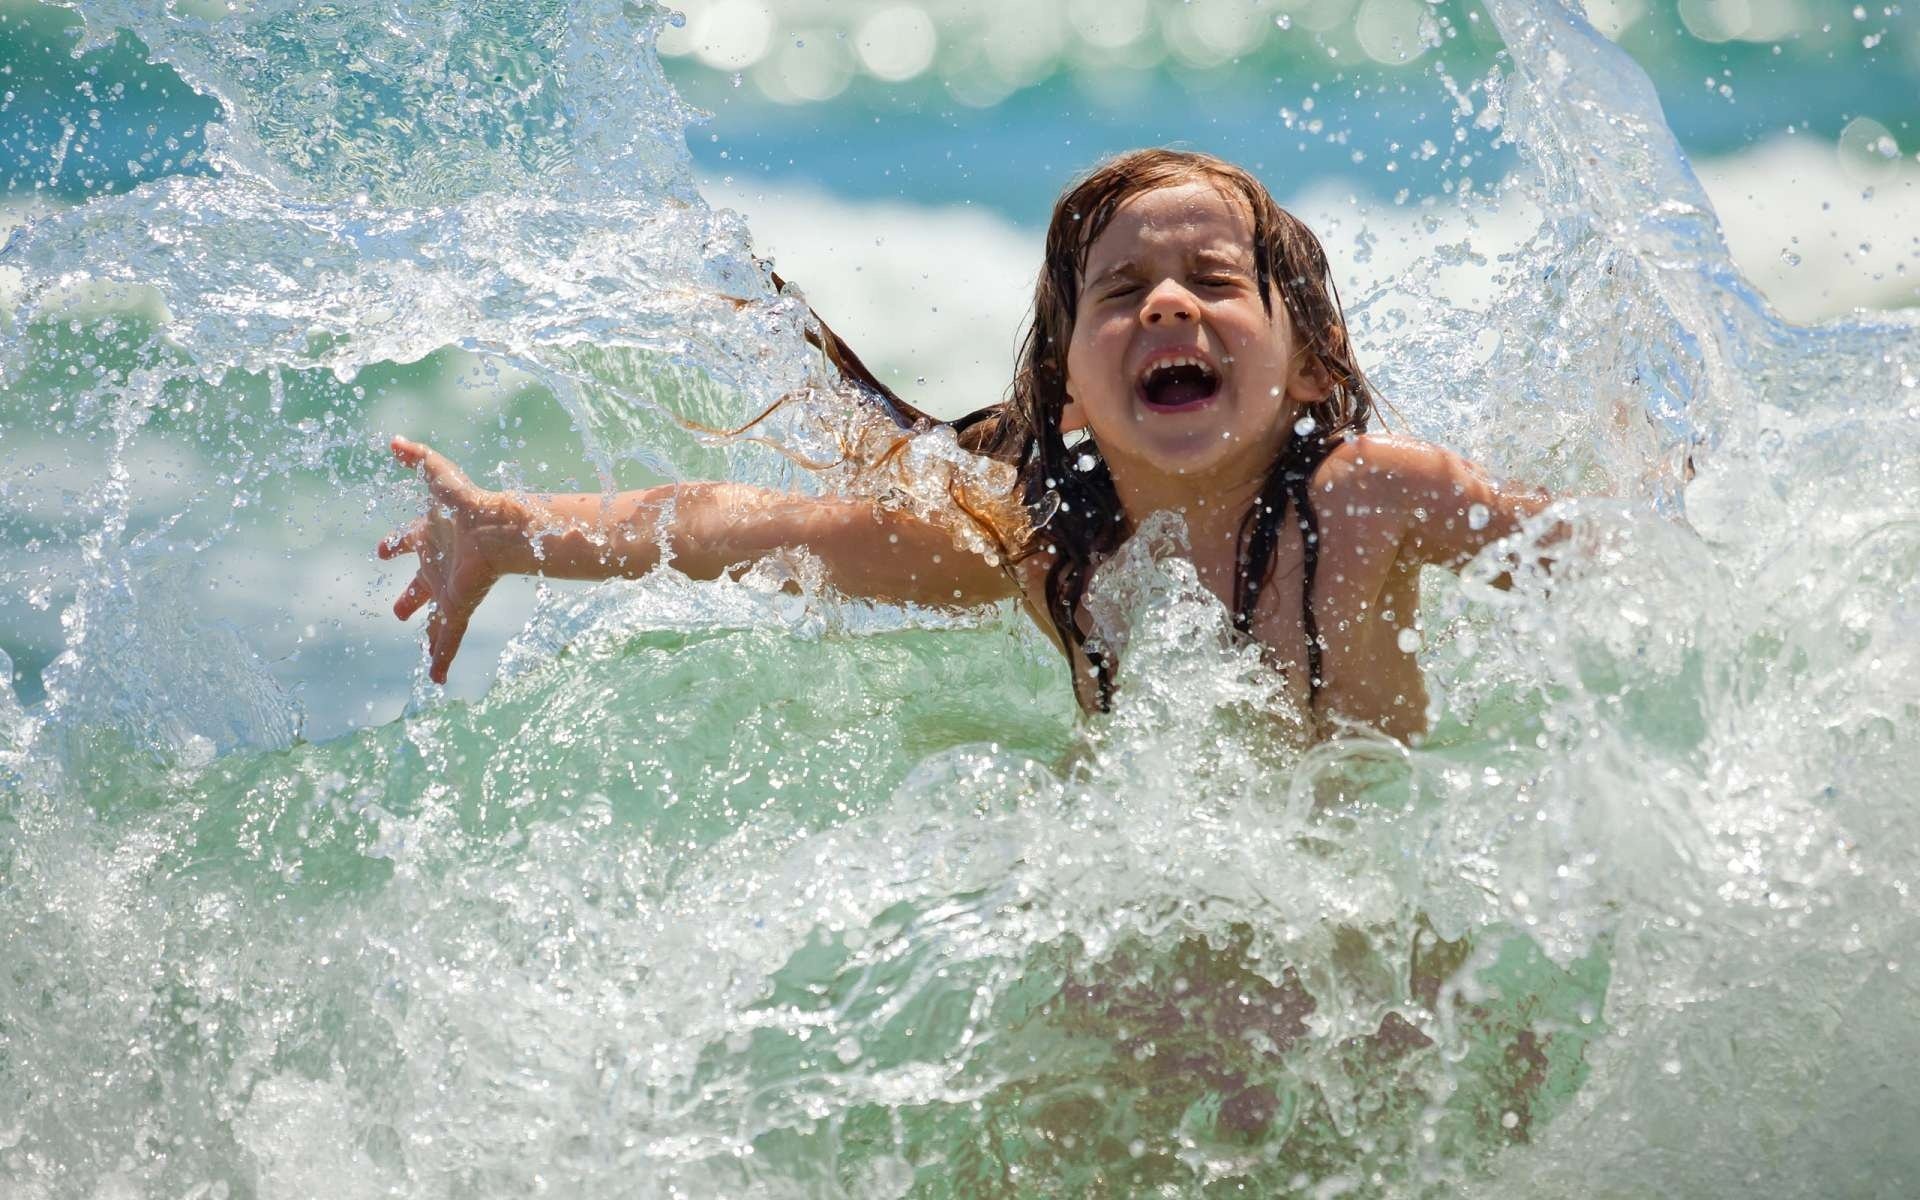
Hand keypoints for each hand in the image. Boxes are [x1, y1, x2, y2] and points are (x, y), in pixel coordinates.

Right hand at [376, 436, 526, 682]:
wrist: (499, 527)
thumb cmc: (467, 501)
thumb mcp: (436, 473)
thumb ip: (416, 455)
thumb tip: (394, 439)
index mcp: (429, 537)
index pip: (406, 541)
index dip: (394, 544)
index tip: (382, 550)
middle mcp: (438, 565)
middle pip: (420, 586)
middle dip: (410, 598)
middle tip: (399, 610)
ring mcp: (448, 588)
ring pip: (435, 619)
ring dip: (429, 636)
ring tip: (425, 656)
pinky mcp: (459, 606)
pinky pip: (448, 638)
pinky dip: (442, 659)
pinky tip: (437, 679)